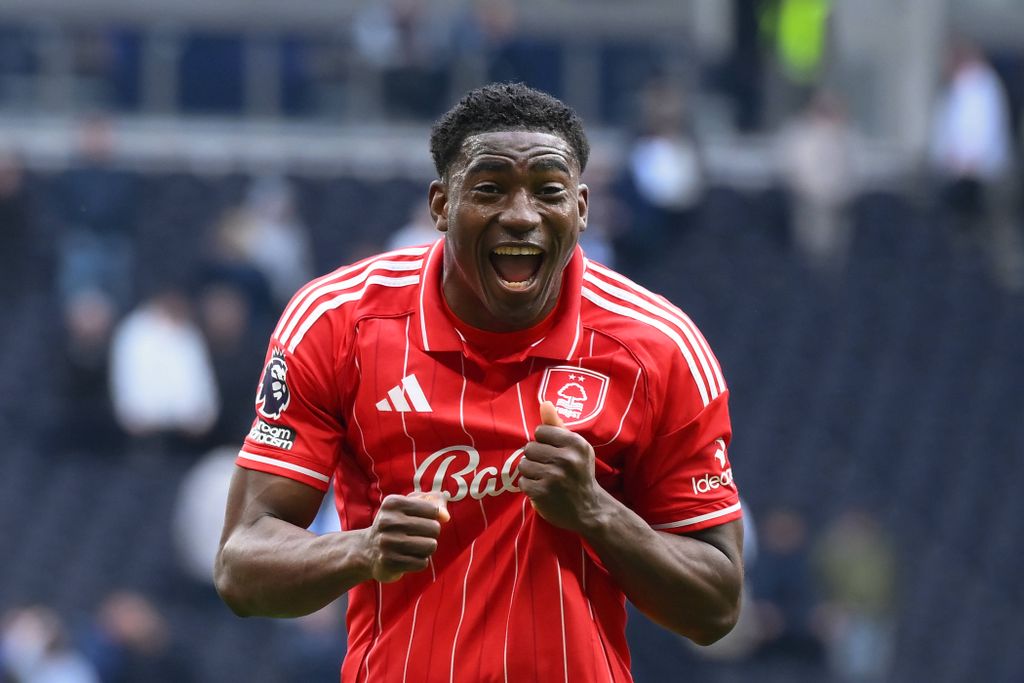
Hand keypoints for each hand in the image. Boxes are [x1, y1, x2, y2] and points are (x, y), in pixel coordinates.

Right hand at [362, 493, 447, 582]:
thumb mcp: (410, 505)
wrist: (368, 550)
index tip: (421, 520)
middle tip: (417, 535)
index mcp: (393, 503)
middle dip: (431, 533)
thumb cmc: (396, 524)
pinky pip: (422, 562)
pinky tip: (408, 558)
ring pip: (430, 546)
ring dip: (427, 548)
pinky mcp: (389, 562)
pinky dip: (419, 561)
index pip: (433, 509)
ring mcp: (387, 543)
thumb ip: (433, 501)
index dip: (433, 517)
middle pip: (434, 528)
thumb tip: (446, 516)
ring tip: (414, 547)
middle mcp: (388, 521)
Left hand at [518, 401, 605, 532]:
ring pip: (523, 465)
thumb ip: (557, 426)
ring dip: (531, 473)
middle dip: (536, 459)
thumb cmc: (579, 473)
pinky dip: (530, 487)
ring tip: (546, 479)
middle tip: (550, 469)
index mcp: (575, 443)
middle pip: (529, 448)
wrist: (589, 509)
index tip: (554, 454)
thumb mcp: (575, 448)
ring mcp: (554, 476)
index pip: (540, 432)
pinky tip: (543, 490)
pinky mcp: (543, 492)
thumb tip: (544, 403)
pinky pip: (522, 482)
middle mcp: (566, 458)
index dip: (544, 443)